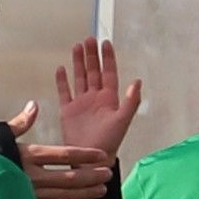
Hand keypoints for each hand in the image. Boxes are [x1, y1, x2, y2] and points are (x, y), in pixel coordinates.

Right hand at [42, 37, 143, 177]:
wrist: (90, 159)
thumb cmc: (109, 142)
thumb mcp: (123, 120)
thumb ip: (131, 101)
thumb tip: (137, 81)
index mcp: (109, 99)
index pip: (109, 73)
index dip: (108, 58)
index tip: (105, 43)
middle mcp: (95, 98)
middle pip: (93, 71)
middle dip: (91, 55)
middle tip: (89, 39)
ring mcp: (81, 103)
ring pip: (80, 78)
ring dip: (78, 63)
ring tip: (76, 47)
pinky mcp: (68, 111)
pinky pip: (65, 92)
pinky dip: (63, 80)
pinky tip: (61, 68)